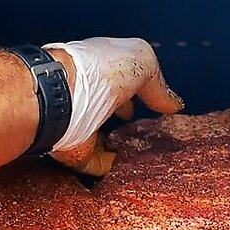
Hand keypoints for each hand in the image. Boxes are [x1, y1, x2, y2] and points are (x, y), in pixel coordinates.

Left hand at [42, 38, 182, 175]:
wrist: (57, 100)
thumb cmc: (94, 72)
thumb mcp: (139, 61)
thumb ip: (157, 81)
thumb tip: (172, 103)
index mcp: (100, 66)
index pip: (120, 75)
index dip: (138, 85)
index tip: (154, 100)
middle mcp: (87, 93)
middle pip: (109, 106)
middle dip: (126, 115)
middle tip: (147, 126)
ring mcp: (79, 123)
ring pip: (102, 135)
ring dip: (118, 142)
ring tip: (141, 150)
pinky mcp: (74, 151)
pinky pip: (94, 162)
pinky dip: (108, 166)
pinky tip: (123, 168)